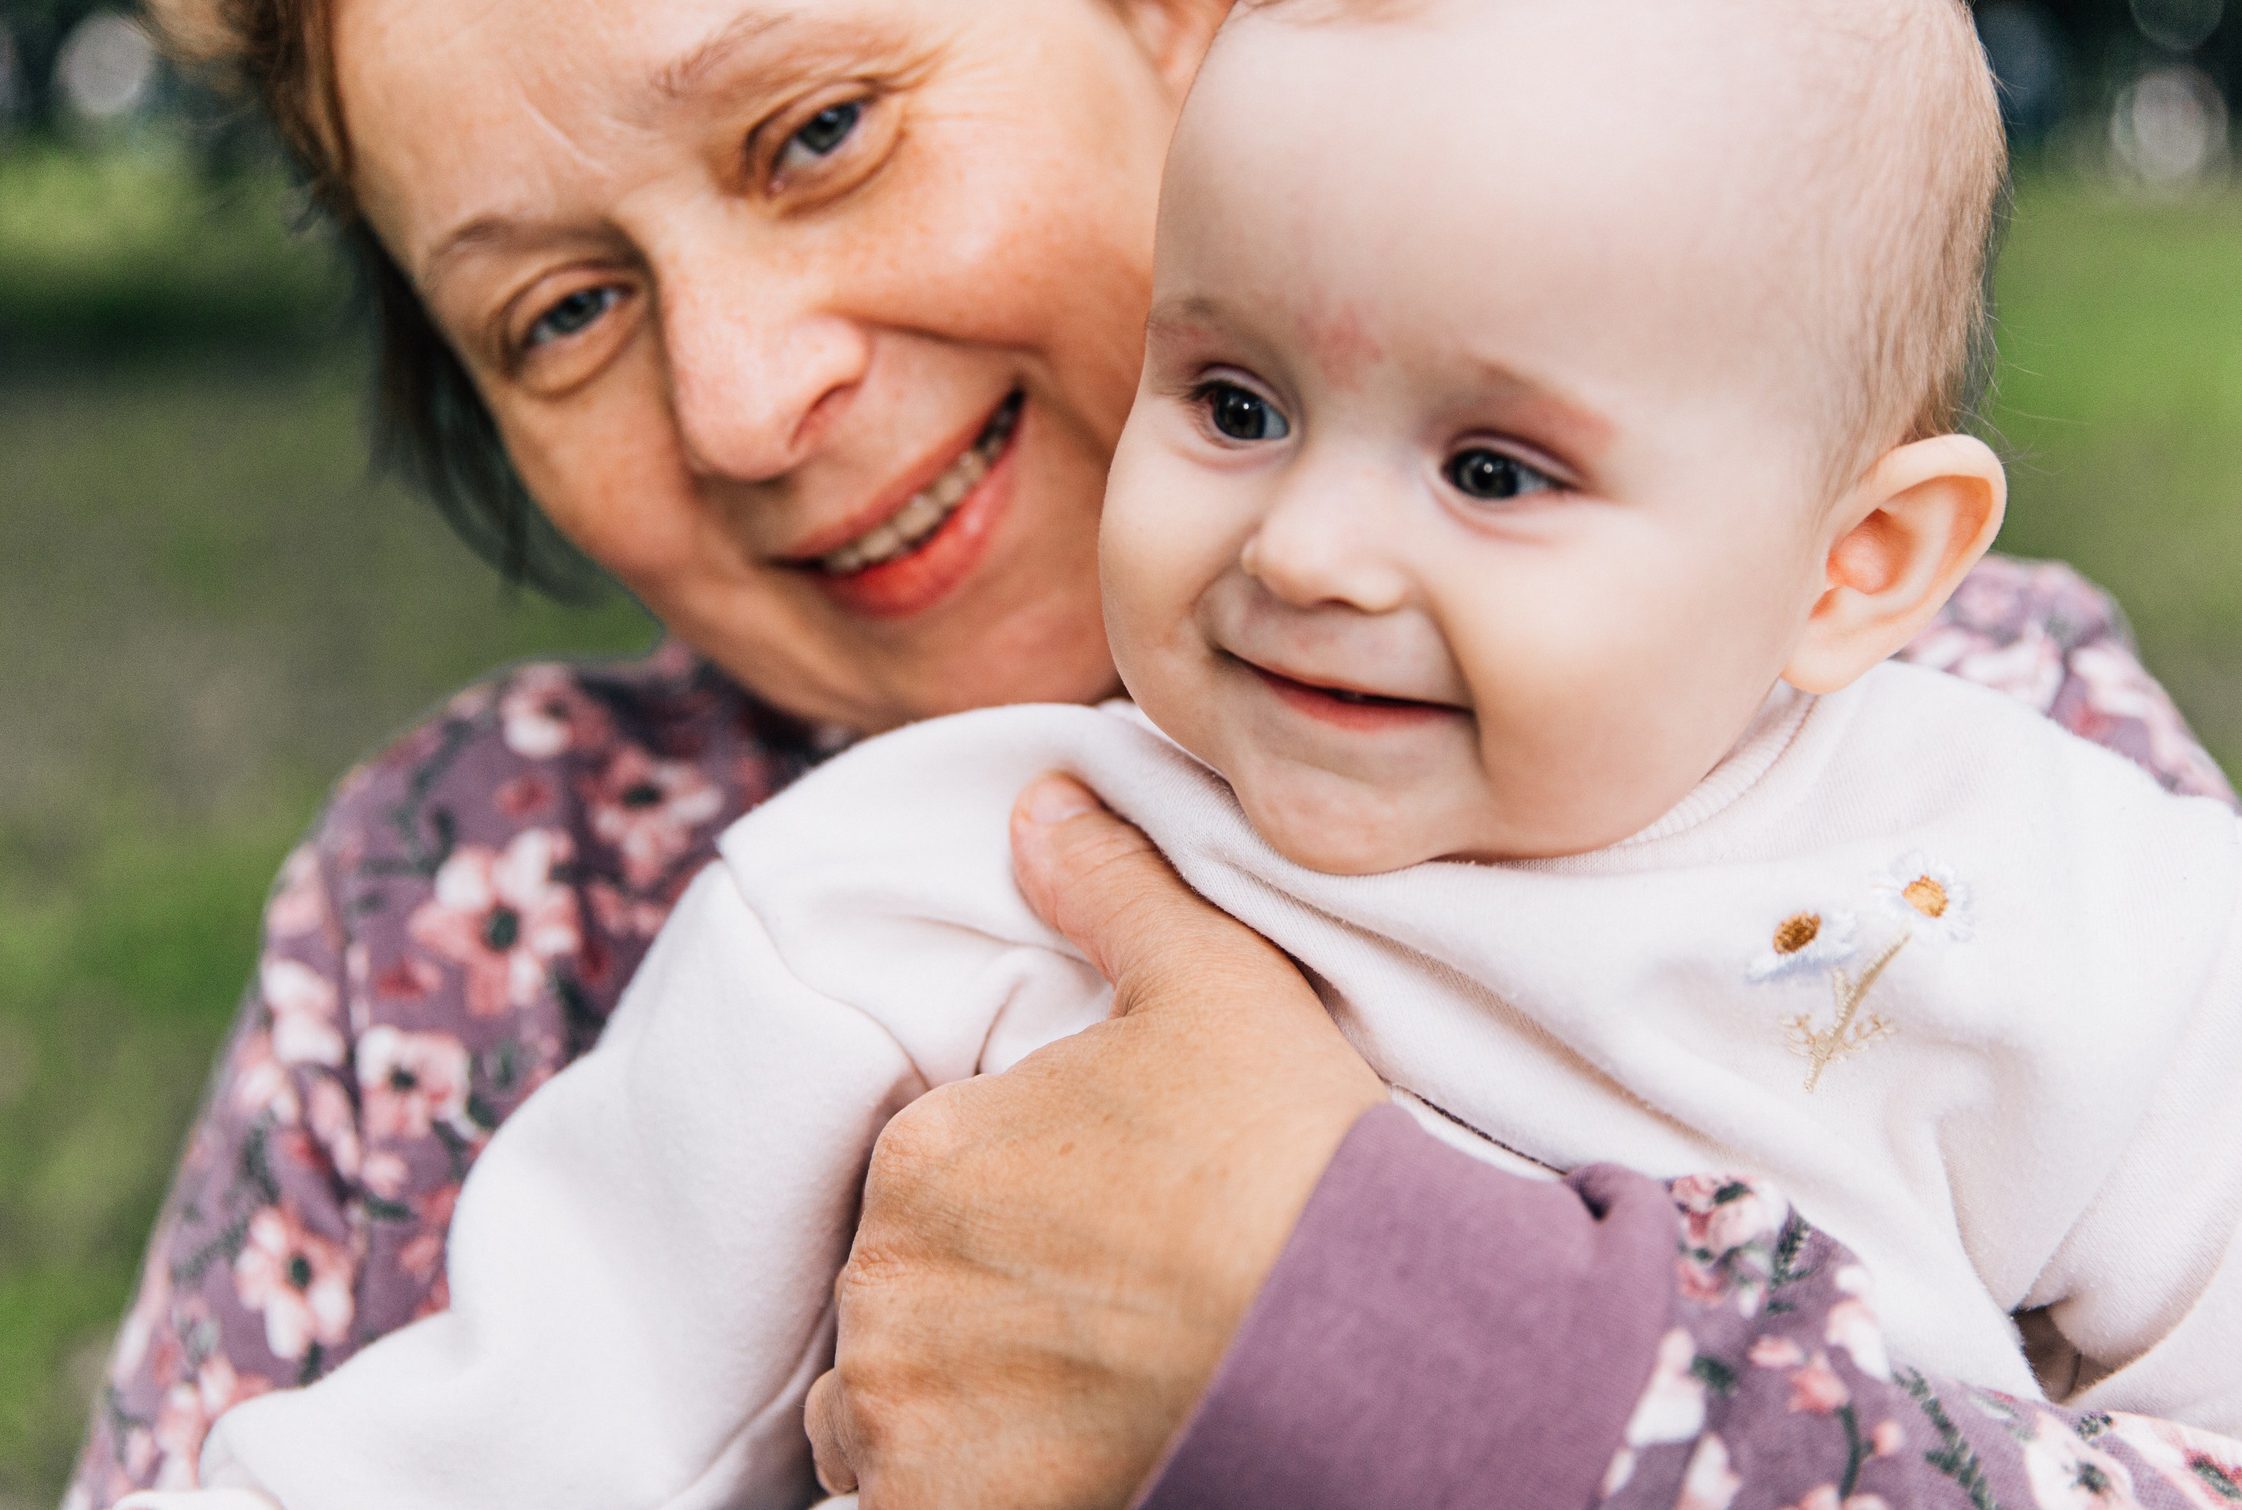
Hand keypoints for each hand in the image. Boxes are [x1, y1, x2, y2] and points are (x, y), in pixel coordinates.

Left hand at [804, 774, 1384, 1507]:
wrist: (1356, 1339)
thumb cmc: (1287, 1154)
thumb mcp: (1216, 983)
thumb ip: (1114, 889)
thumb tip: (1040, 803)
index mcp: (930, 1148)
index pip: (929, 1179)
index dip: (1010, 1202)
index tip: (1091, 1228)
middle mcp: (887, 1280)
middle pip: (904, 1291)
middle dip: (973, 1300)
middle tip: (1095, 1315)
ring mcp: (901, 1411)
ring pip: (885, 1405)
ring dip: (946, 1402)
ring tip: (1071, 1395)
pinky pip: (892, 1506)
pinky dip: (949, 1487)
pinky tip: (1044, 1466)